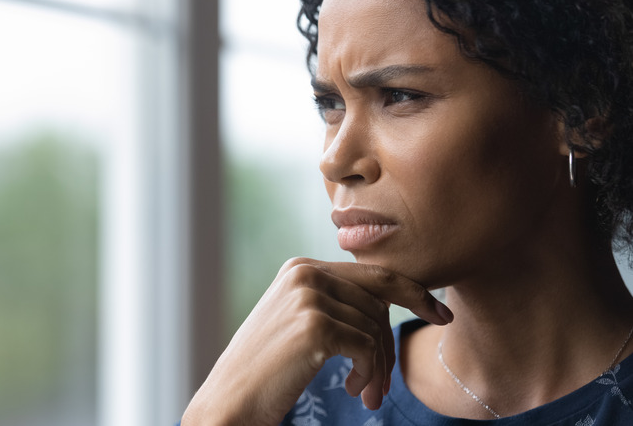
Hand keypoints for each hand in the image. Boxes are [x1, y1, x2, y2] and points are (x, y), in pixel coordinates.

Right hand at [181, 257, 452, 425]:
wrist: (230, 402)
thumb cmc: (266, 372)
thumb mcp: (297, 324)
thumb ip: (334, 303)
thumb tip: (390, 302)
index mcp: (300, 268)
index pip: (372, 274)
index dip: (413, 292)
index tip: (441, 313)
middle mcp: (304, 273)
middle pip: (379, 301)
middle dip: (389, 344)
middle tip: (383, 384)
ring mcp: (308, 297)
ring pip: (376, 327)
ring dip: (377, 367)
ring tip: (363, 393)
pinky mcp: (314, 326)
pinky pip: (368, 346)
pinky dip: (368, 373)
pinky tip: (352, 390)